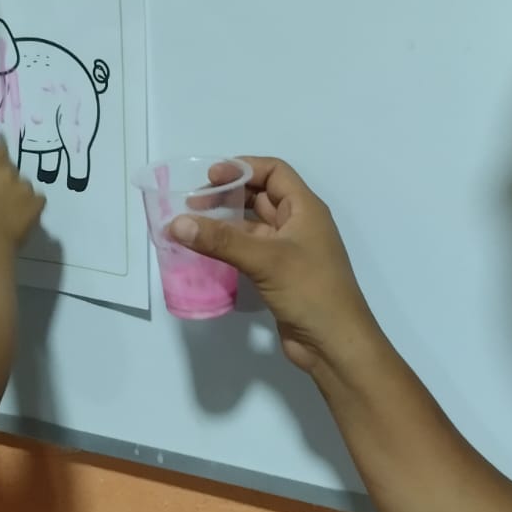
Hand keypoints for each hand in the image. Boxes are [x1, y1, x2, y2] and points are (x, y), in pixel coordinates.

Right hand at [0, 141, 44, 250]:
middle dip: (6, 178)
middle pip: (11, 168)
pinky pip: (36, 198)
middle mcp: (9, 171)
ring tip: (9, 210)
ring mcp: (25, 186)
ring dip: (19, 192)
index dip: (0, 150)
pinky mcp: (38, 202)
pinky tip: (21, 216)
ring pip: (24, 184)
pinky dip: (31, 205)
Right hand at [169, 157, 372, 370]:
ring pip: (252, 227)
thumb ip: (221, 240)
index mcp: (306, 209)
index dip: (243, 168)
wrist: (334, 344)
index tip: (210, 176)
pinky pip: (250, 252)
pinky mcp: (279, 276)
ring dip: (224, 224)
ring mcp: (289, 252)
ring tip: (190, 226)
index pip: (274, 172)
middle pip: (260, 196)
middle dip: (228, 195)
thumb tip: (176, 223)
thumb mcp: (266, 260)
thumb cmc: (310, 290)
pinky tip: (204, 253)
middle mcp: (299, 225)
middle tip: (191, 202)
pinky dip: (228, 249)